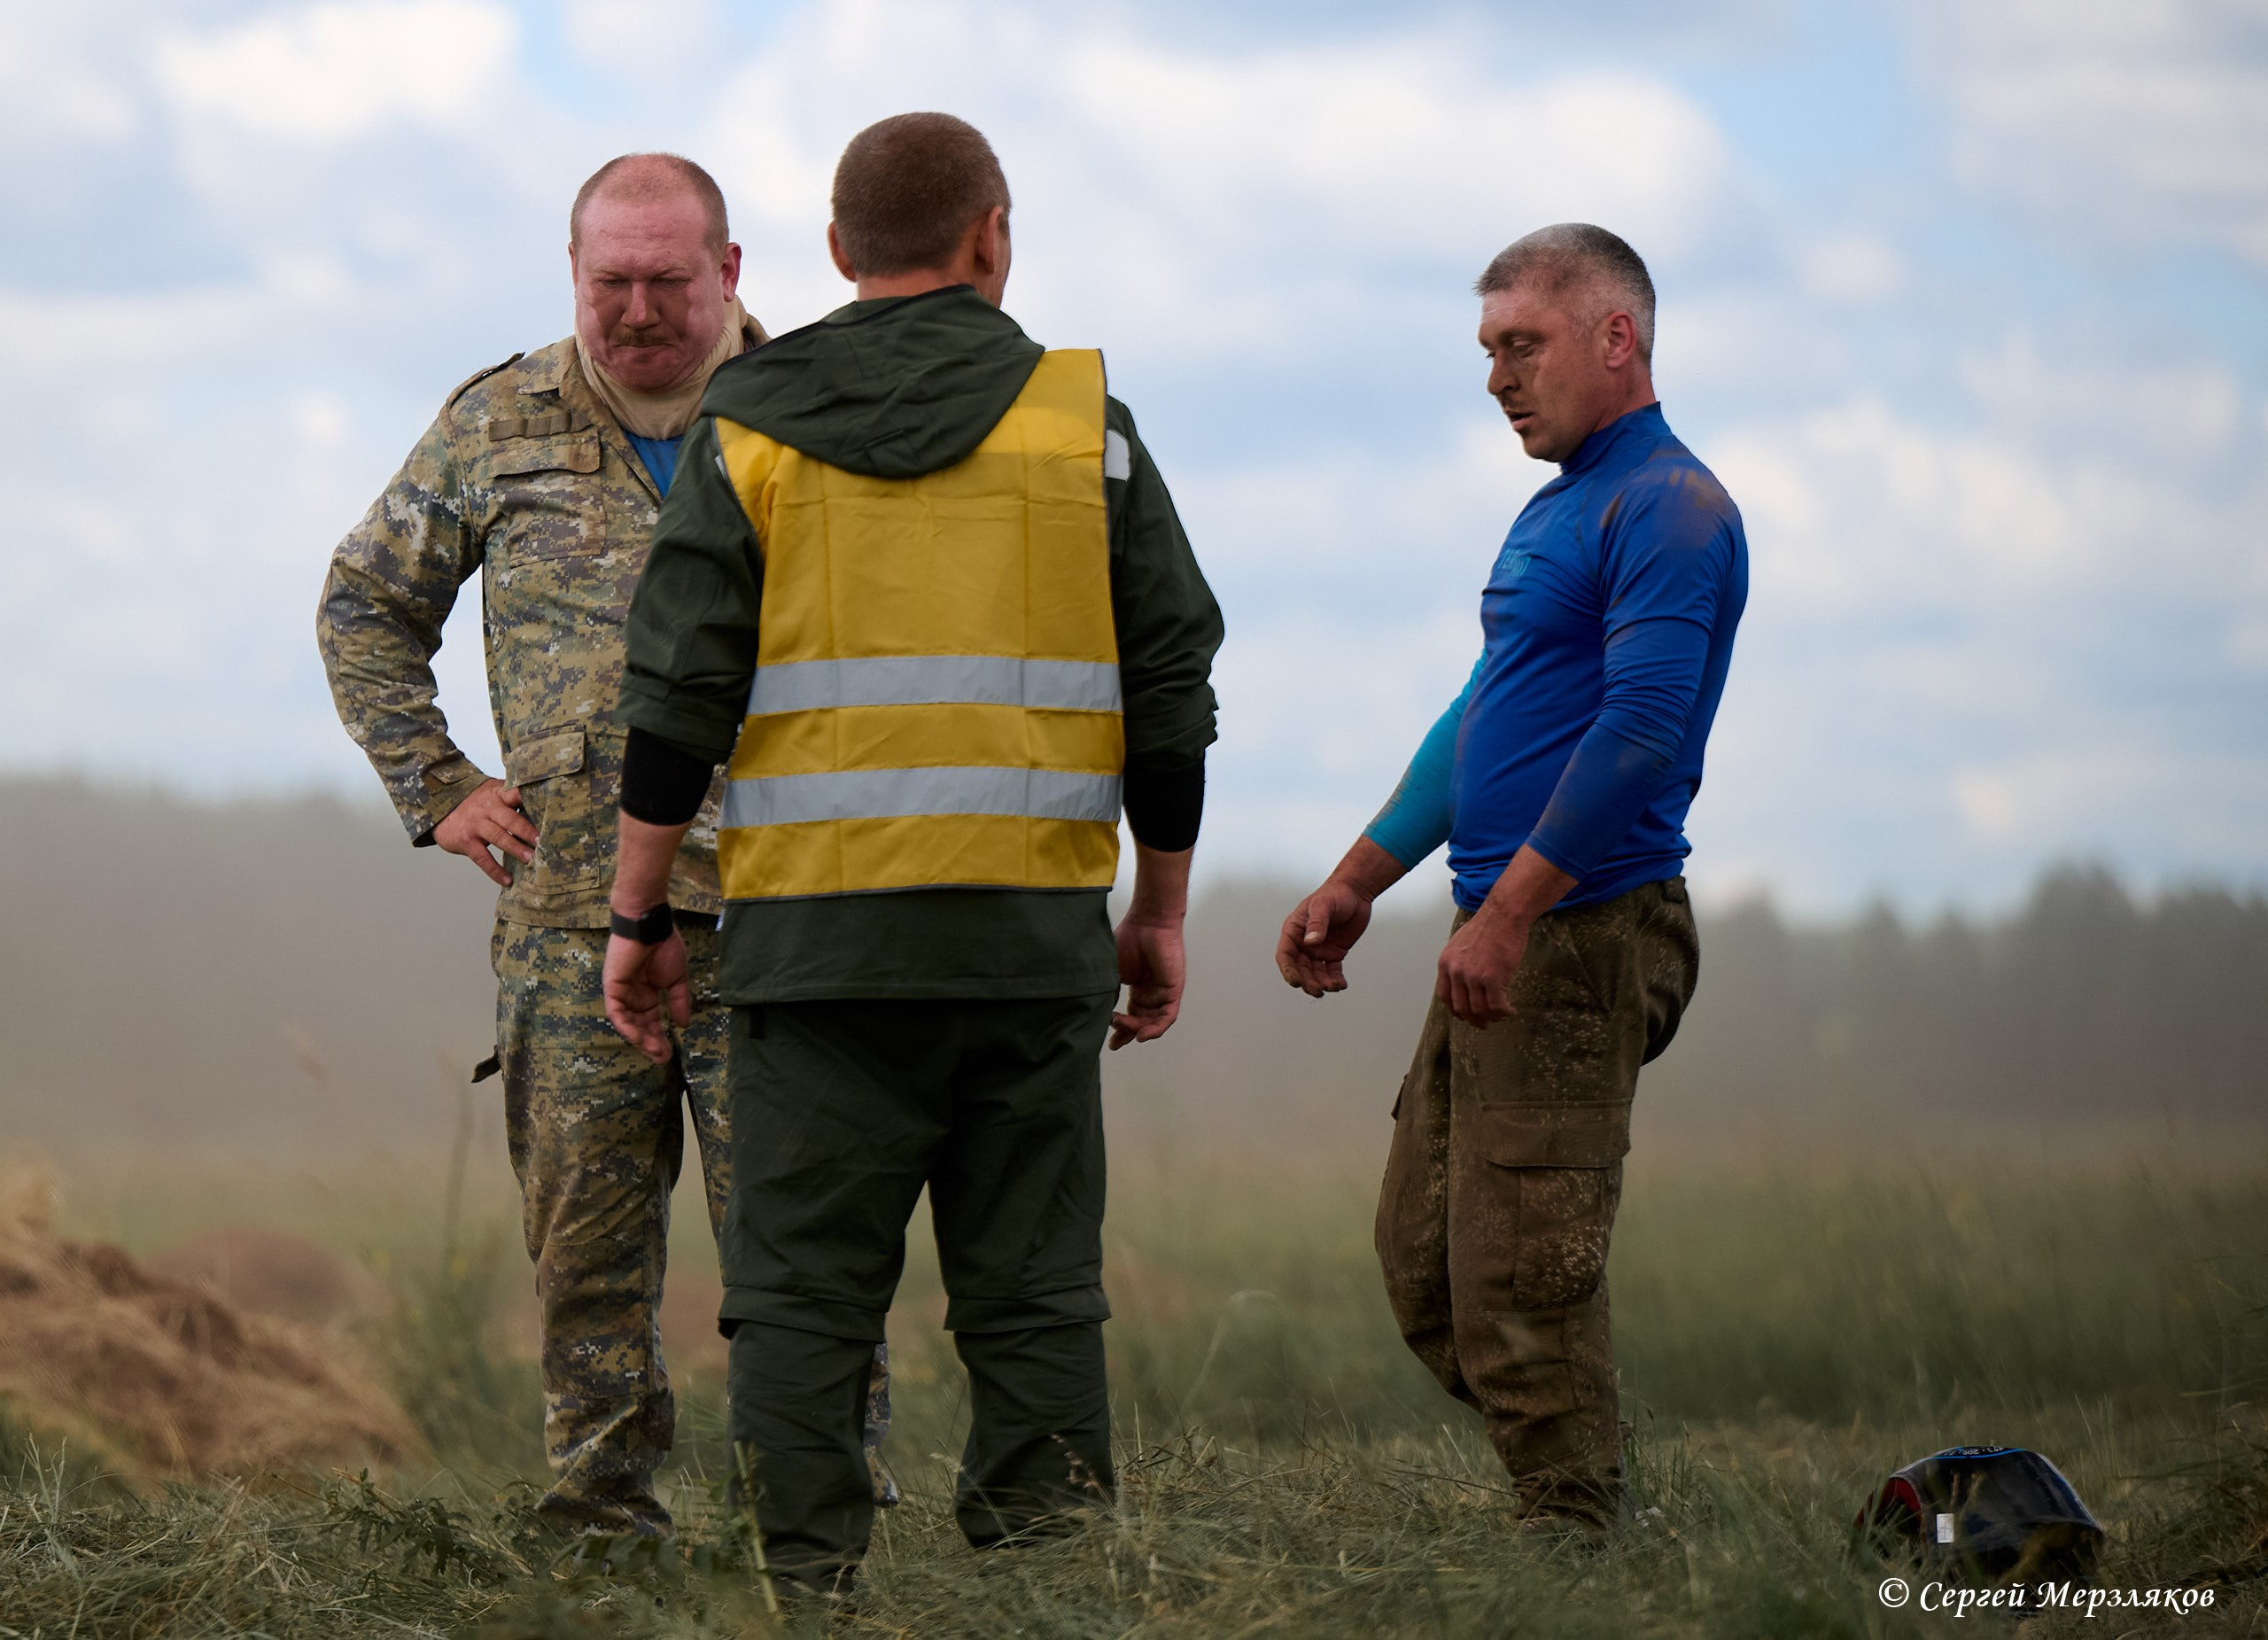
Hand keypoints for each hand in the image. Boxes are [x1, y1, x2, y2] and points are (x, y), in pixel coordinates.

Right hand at [432, 779, 537, 886]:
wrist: (438, 805)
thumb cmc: (476, 802)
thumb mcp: (493, 793)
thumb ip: (514, 799)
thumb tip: (546, 812)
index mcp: (498, 794)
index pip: (516, 793)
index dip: (532, 800)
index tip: (549, 809)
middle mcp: (487, 808)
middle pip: (510, 819)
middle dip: (527, 831)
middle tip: (543, 842)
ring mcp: (476, 824)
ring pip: (498, 837)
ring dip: (515, 849)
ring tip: (531, 859)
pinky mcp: (466, 841)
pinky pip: (483, 858)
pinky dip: (495, 870)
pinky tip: (508, 880)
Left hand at [603, 927, 689, 1061]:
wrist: (650, 925)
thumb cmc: (664, 945)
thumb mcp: (676, 979)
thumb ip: (679, 1001)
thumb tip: (683, 1025)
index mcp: (647, 994)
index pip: (651, 1021)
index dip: (660, 1037)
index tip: (670, 1052)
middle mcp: (632, 996)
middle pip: (639, 1026)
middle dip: (651, 1043)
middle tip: (662, 1058)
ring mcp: (621, 993)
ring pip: (628, 1024)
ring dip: (641, 1039)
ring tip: (656, 1052)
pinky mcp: (612, 988)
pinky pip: (617, 1013)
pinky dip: (627, 1026)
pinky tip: (640, 1038)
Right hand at [1110, 915, 1185, 1049]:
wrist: (1147, 921)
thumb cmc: (1129, 937)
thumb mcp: (1111, 970)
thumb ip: (1108, 990)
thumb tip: (1100, 1011)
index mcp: (1137, 987)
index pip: (1131, 1015)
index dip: (1121, 1030)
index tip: (1111, 1043)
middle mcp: (1151, 992)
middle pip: (1142, 1022)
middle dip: (1128, 1033)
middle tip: (1115, 1040)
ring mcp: (1163, 992)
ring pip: (1154, 1021)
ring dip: (1138, 1029)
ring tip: (1124, 1029)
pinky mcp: (1173, 990)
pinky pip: (1167, 1016)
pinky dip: (1156, 1028)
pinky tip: (1142, 1034)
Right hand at [1276, 878, 1373, 995]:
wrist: (1355, 892)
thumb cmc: (1335, 894)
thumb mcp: (1324, 905)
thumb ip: (1317, 923)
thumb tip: (1310, 943)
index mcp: (1293, 930)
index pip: (1285, 955)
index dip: (1288, 970)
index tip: (1296, 982)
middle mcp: (1303, 943)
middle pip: (1300, 969)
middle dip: (1307, 981)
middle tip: (1318, 990)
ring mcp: (1318, 950)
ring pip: (1315, 973)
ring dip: (1321, 983)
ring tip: (1333, 987)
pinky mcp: (1333, 954)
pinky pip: (1331, 971)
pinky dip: (1334, 980)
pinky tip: (1341, 985)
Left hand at [1436, 904, 1532, 1027]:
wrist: (1503, 915)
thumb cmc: (1487, 926)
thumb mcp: (1460, 944)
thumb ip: (1458, 963)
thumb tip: (1462, 982)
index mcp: (1446, 964)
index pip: (1445, 996)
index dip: (1455, 1010)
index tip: (1464, 1016)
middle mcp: (1456, 972)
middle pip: (1462, 1007)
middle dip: (1473, 1019)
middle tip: (1483, 1023)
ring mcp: (1474, 977)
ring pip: (1480, 1009)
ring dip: (1491, 1017)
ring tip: (1500, 1016)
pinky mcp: (1493, 979)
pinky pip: (1497, 1005)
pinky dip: (1504, 1012)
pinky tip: (1510, 1010)